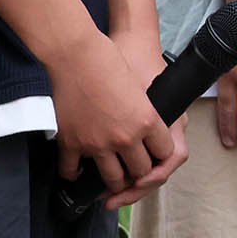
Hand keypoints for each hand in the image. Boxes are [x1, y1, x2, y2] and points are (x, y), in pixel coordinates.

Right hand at [44, 28, 178, 202]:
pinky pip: (72, 171)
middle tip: (134, 172)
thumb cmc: (111, 61)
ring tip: (113, 181)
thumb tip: (151, 132)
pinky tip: (78, 173)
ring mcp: (97, 143)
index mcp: (147, 121)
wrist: (77, 55)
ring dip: (113, 182)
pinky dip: (75, 175)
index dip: (161, 156)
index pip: (165, 154)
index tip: (155, 157)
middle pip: (140, 172)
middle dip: (139, 173)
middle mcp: (125, 137)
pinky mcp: (71, 143)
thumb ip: (149, 113)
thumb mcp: (143, 87)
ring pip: (111, 179)